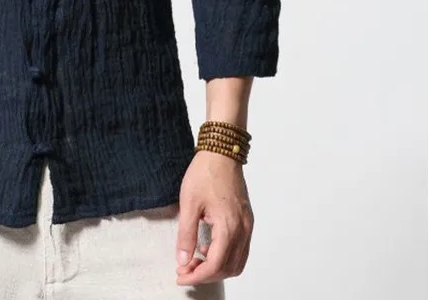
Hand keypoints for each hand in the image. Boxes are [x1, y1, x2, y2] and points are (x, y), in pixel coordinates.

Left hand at [174, 149, 253, 284]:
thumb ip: (186, 234)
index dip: (197, 275)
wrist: (222, 152)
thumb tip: (182, 259)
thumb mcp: (189, 203)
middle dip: (206, 274)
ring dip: (217, 267)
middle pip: (228, 268)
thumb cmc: (205, 173)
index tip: (180, 275)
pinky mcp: (247, 219)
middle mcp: (243, 229)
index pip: (215, 264)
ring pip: (237, 262)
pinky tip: (208, 247)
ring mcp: (247, 225)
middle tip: (185, 268)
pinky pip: (241, 249)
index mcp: (228, 226)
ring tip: (195, 260)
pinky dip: (226, 256)